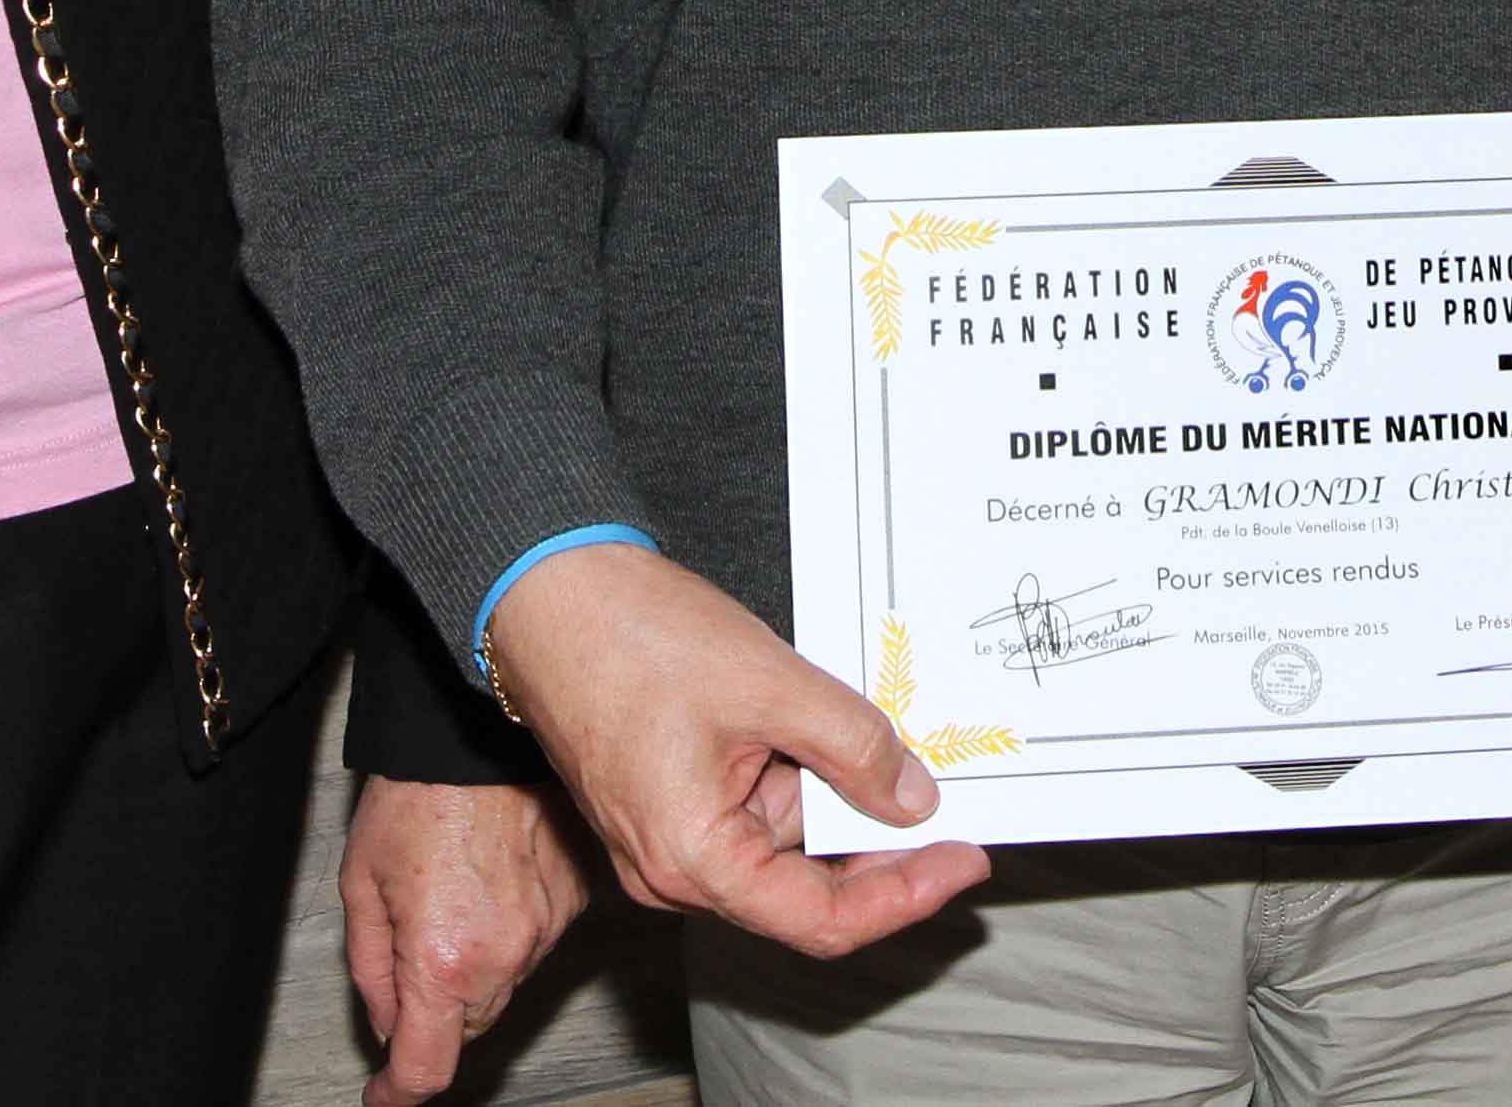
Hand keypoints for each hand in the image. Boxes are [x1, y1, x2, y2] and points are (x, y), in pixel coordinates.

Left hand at [342, 776, 600, 1106]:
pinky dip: (510, 931)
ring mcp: (548, 929)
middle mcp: (504, 955)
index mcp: (443, 960)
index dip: (398, 1093)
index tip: (385, 1095)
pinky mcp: (575, 901)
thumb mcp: (361, 885)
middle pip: (467, 1027)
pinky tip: (490, 882)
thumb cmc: (417, 795)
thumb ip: (371, 969)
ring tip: (452, 898)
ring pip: (503, 985)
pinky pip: (535, 942)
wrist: (482, 731)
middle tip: (410, 954)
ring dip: (475, 968)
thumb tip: (388, 1022)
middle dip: (435, 1012)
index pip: (426, 1066)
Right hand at [482, 543, 988, 959]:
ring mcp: (663, 837)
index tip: (966, 860)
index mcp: (693, 860)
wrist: (544, 590)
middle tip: (954, 805)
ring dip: (838, 802)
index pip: (822, 920)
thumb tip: (914, 800)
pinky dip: (800, 778)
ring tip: (894, 746)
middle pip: (803, 890)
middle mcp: (672, 870)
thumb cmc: (633, 636)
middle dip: (881, 848)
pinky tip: (836, 735)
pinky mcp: (664, 801)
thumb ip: (854, 748)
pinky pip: (750, 808)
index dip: (906, 896)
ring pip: (781, 842)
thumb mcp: (772, 685)